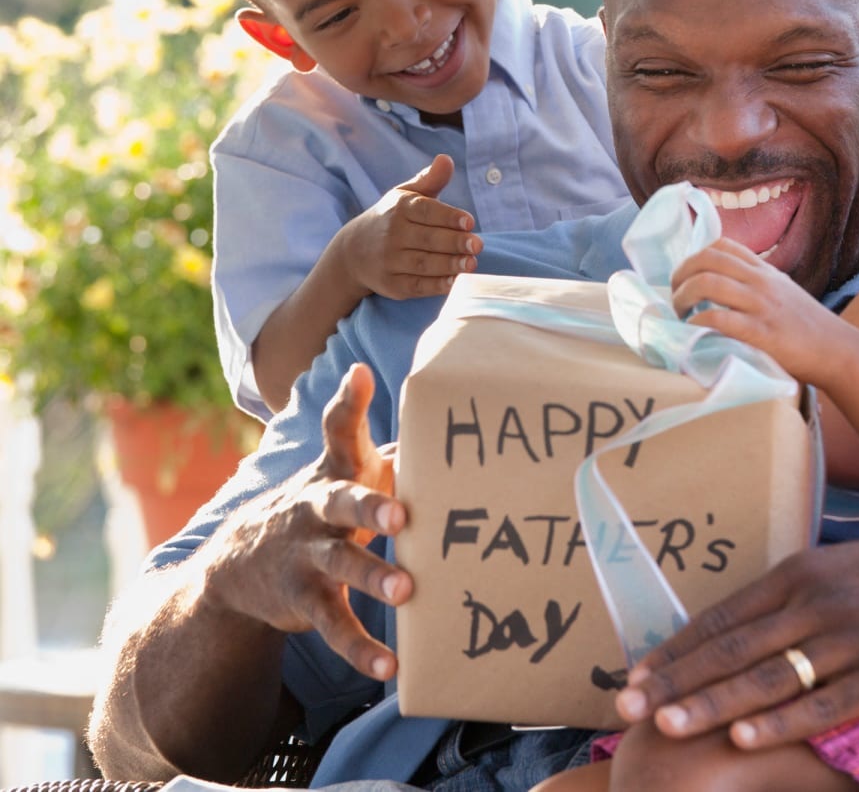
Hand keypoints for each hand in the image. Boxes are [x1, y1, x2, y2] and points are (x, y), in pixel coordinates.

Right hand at [200, 364, 411, 680]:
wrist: (237, 564)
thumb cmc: (320, 505)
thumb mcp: (343, 470)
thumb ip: (387, 444)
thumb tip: (437, 411)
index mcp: (333, 472)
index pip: (337, 428)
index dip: (349, 402)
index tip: (362, 376)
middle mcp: (316, 509)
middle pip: (341, 501)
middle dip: (371, 505)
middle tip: (402, 515)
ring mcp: (306, 555)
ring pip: (340, 565)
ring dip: (373, 577)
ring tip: (407, 593)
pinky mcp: (304, 600)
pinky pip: (334, 625)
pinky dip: (362, 647)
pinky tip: (391, 666)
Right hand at [342, 154, 481, 299]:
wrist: (353, 251)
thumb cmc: (392, 218)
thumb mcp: (406, 195)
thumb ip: (430, 180)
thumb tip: (446, 159)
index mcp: (399, 209)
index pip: (426, 211)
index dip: (448, 216)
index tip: (470, 221)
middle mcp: (392, 234)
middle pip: (427, 239)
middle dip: (454, 243)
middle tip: (478, 245)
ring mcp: (390, 261)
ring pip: (423, 264)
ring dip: (449, 265)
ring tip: (472, 263)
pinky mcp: (391, 284)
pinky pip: (416, 285)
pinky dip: (436, 285)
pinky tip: (455, 281)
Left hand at [614, 520, 858, 748]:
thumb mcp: (839, 570)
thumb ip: (791, 598)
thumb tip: (738, 629)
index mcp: (801, 573)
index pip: (722, 616)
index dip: (675, 649)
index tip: (633, 675)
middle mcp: (817, 602)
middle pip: (733, 648)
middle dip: (675, 680)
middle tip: (626, 706)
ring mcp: (852, 639)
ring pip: (768, 676)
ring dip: (712, 703)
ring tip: (667, 723)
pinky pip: (826, 703)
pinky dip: (782, 721)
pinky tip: (745, 736)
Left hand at [670, 239, 846, 386]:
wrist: (837, 350)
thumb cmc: (808, 326)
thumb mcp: (784, 292)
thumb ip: (758, 284)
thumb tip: (725, 285)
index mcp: (764, 271)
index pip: (721, 245)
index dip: (694, 257)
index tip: (686, 277)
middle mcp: (760, 281)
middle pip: (707, 259)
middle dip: (681, 275)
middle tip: (674, 297)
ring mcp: (760, 305)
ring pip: (707, 283)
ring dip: (683, 297)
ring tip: (680, 314)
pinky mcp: (761, 332)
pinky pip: (720, 319)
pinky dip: (699, 322)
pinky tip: (694, 331)